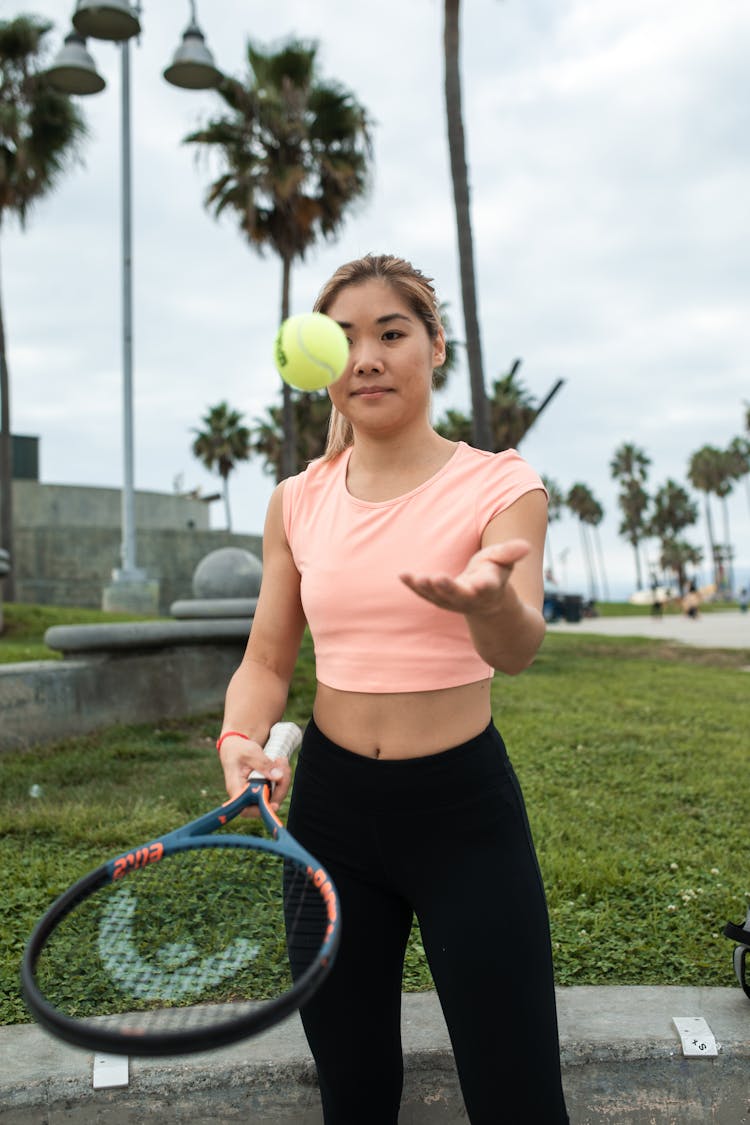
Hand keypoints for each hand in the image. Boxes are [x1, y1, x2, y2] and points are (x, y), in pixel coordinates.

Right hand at [218, 734, 292, 816]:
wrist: (235, 747)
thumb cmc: (238, 750)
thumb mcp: (250, 753)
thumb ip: (263, 764)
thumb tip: (278, 777)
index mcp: (235, 788)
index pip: (246, 809)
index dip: (261, 810)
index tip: (275, 804)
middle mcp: (244, 795)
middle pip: (266, 803)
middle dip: (280, 786)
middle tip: (283, 765)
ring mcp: (254, 793)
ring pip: (274, 796)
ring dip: (283, 780)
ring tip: (281, 760)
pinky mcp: (261, 789)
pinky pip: (275, 789)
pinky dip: (281, 777)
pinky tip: (280, 763)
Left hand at [399, 538, 529, 616]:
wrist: (485, 602)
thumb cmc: (494, 574)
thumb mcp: (504, 561)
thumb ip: (511, 553)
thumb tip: (527, 546)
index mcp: (490, 588)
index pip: (489, 587)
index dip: (485, 584)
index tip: (481, 581)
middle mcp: (471, 598)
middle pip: (459, 596)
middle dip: (449, 588)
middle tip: (437, 579)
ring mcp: (453, 601)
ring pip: (439, 598)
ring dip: (427, 589)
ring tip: (418, 578)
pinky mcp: (438, 599)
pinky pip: (424, 594)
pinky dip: (414, 587)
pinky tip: (403, 575)